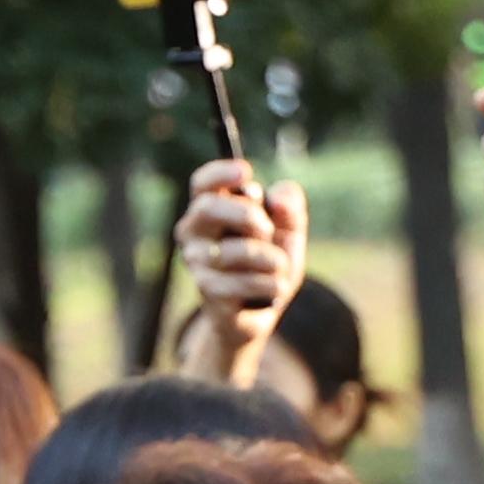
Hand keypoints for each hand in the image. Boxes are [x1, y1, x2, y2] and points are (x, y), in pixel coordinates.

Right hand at [175, 157, 307, 368]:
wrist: (261, 312)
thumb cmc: (268, 263)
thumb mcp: (287, 231)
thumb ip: (289, 208)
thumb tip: (279, 198)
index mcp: (209, 212)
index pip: (202, 184)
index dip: (220, 173)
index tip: (246, 170)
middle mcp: (194, 235)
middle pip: (209, 208)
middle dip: (248, 214)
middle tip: (267, 230)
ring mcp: (198, 266)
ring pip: (240, 250)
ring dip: (273, 259)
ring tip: (278, 268)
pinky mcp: (210, 295)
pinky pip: (249, 281)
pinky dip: (273, 285)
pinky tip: (273, 291)